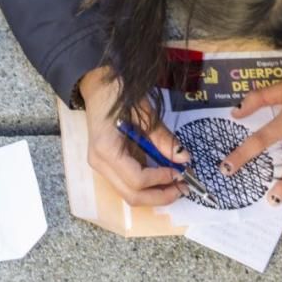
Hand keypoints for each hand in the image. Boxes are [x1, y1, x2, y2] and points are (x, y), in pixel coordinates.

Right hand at [81, 67, 190, 205]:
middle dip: (160, 196)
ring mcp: (101, 166)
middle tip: (183, 187)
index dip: (161, 179)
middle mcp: (100, 163)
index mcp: (106, 150)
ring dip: (154, 194)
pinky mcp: (106, 165)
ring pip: (129, 194)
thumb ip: (163, 138)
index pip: (137, 179)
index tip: (180, 172)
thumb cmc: (118, 94)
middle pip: (131, 196)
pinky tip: (162, 178)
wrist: (97, 85)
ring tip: (175, 184)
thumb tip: (184, 158)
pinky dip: (147, 186)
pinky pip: (128, 184)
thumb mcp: (144, 114)